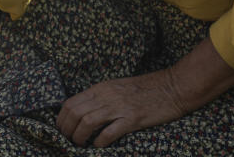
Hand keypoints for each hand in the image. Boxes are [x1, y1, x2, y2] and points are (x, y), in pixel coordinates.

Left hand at [56, 70, 185, 147]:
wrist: (172, 87)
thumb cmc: (145, 89)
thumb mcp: (117, 87)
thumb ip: (100, 97)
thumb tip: (83, 111)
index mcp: (100, 88)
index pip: (70, 103)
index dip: (61, 119)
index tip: (61, 129)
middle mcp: (106, 96)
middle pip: (75, 113)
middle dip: (66, 129)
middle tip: (68, 140)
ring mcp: (119, 107)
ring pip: (87, 122)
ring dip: (79, 136)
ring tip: (80, 144)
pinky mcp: (133, 119)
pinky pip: (110, 132)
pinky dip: (100, 141)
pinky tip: (99, 146)